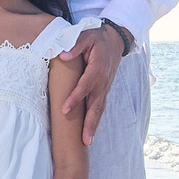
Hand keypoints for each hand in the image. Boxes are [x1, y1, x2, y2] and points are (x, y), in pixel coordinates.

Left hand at [62, 24, 125, 145]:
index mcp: (97, 68)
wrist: (115, 41)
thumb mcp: (86, 36)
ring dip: (94, 126)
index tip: (65, 109)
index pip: (85, 85)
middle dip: (90, 123)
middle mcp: (103, 82)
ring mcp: (105, 88)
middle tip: (84, 139)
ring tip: (87, 142)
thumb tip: (63, 55)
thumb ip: (75, 45)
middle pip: (96, 105)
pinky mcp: (104, 91)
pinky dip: (96, 121)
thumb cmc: (97, 39)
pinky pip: (100, 108)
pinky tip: (90, 133)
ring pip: (99, 109)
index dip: (75, 97)